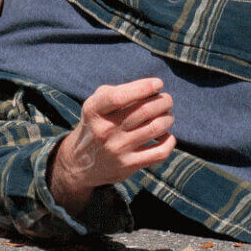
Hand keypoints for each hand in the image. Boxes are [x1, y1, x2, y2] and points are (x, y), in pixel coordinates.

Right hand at [49, 78, 175, 212]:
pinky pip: (160, 152)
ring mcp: (117, 149)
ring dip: (168, 118)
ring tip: (167, 116)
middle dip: (164, 101)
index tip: (157, 84)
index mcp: (94, 110)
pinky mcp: (129, 165)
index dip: (144, 87)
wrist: (80, 164)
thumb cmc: (97, 124)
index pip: (119, 96)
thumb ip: (118, 92)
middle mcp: (105, 130)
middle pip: (145, 110)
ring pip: (156, 128)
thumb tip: (151, 89)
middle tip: (166, 100)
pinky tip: (166, 135)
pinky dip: (169, 140)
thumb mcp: (96, 104)